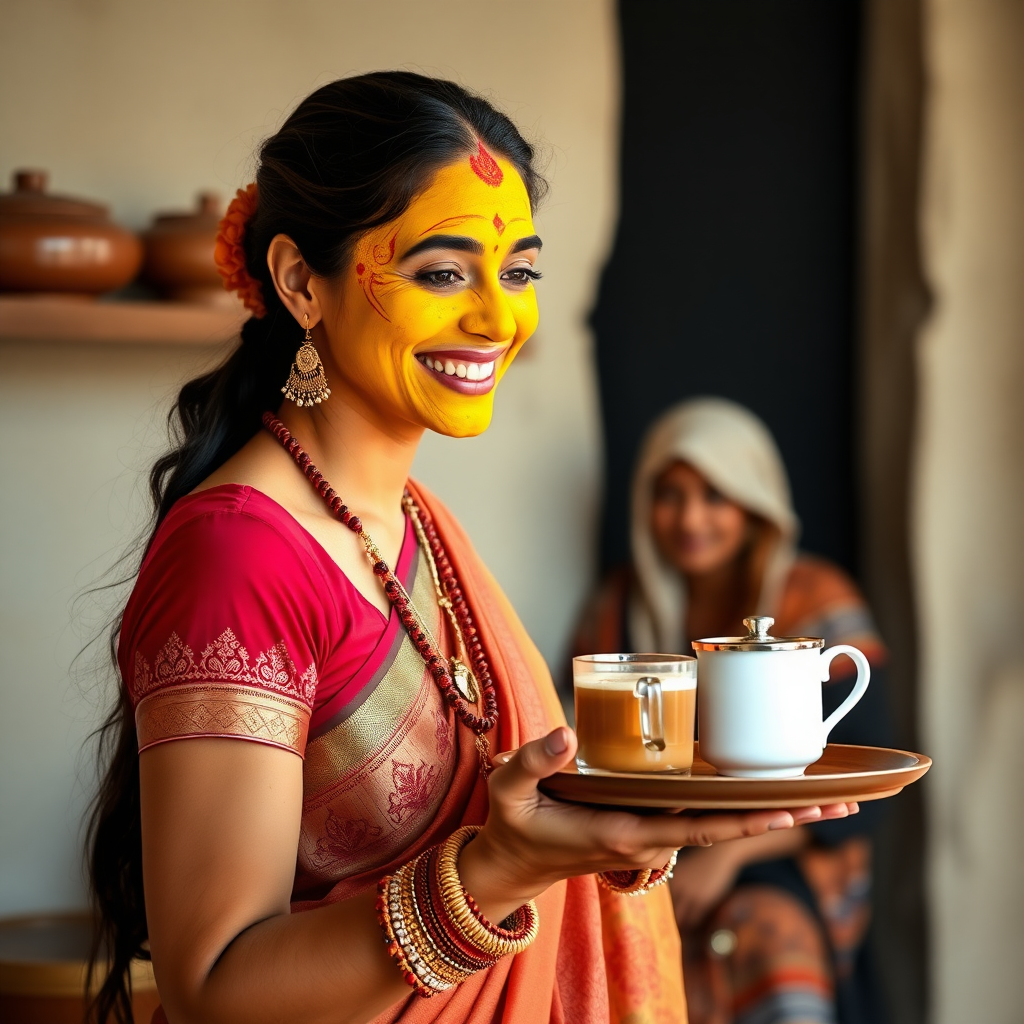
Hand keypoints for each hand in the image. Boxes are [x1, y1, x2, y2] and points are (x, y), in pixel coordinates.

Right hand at [458, 727, 855, 922]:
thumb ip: (533, 761)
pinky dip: (741, 810)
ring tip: (824, 800)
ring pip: (724, 825)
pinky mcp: (651, 827)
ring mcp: (655, 835)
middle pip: (728, 828)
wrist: (516, 865)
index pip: (698, 827)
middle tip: (840, 802)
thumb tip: (568, 731)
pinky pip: (705, 820)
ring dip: (773, 814)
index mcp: (626, 831)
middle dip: (784, 817)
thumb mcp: (510, 791)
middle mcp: (652, 838)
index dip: (745, 818)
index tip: (789, 808)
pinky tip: (767, 796)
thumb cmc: (514, 825)